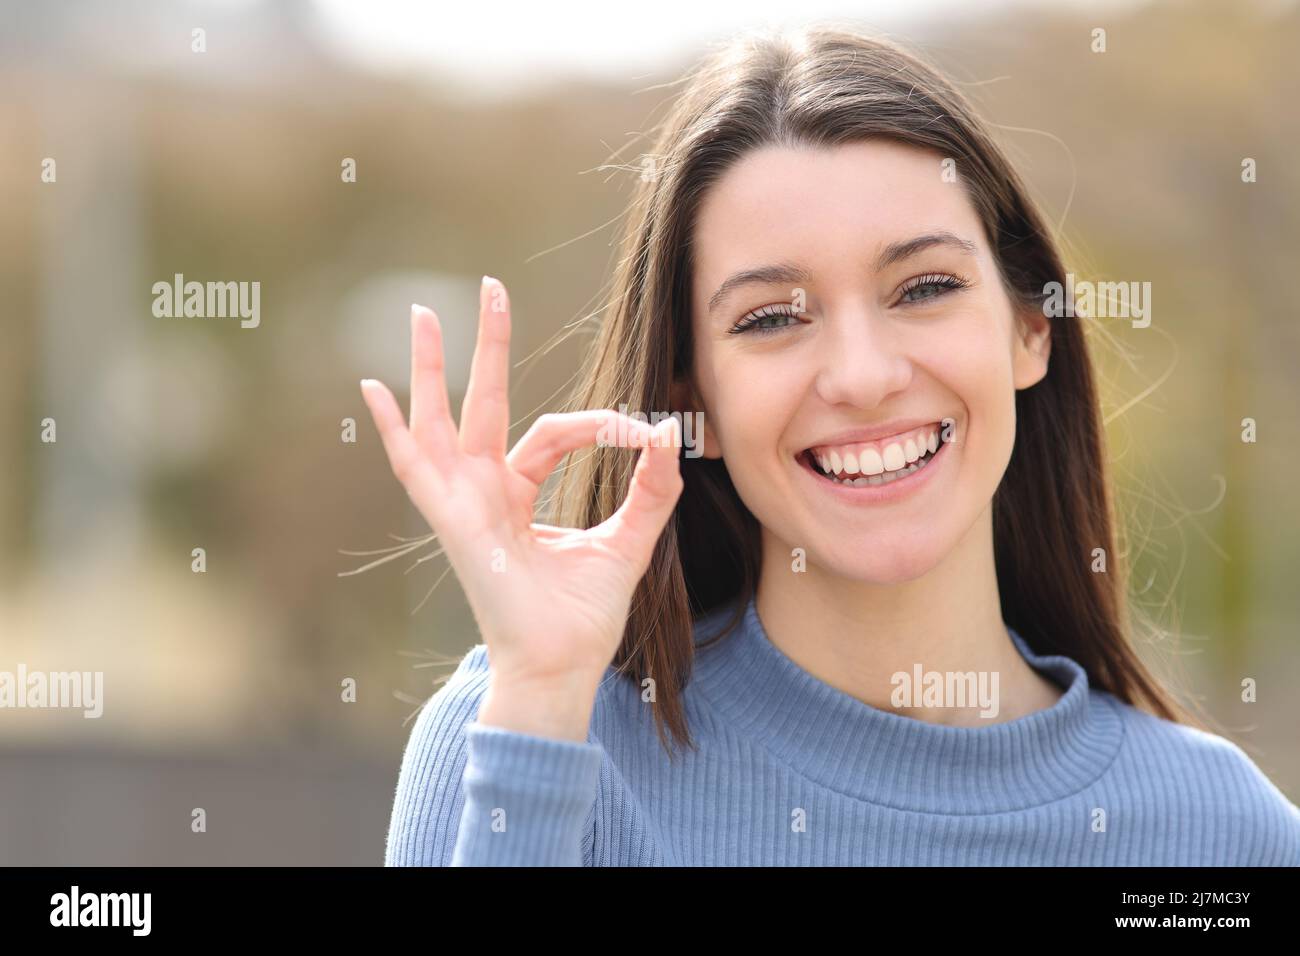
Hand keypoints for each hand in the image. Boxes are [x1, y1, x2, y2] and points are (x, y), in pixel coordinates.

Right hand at [360, 277, 682, 738]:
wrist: (562, 667)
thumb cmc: (584, 616)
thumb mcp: (628, 541)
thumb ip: (650, 489)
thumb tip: (667, 432)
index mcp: (518, 493)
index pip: (551, 432)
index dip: (598, 424)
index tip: (643, 431)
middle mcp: (485, 491)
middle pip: (484, 404)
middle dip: (488, 347)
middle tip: (490, 286)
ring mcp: (463, 504)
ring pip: (441, 421)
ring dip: (433, 368)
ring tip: (424, 314)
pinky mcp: (455, 521)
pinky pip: (416, 469)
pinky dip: (392, 431)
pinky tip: (373, 391)